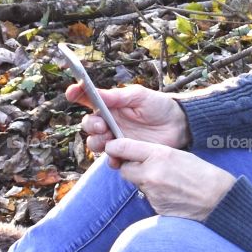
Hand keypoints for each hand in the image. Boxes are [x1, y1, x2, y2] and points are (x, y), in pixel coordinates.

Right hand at [67, 82, 189, 154]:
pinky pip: (110, 159)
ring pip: (95, 143)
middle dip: (91, 125)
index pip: (88, 99)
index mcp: (111, 105)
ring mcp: (116, 139)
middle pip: (88, 124)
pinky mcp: (125, 154)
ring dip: (98, 141)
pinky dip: (111, 159)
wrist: (179, 126)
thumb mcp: (140, 96)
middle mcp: (109, 122)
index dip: (76, 94)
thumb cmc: (160, 107)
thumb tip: (97, 93)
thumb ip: (118, 97)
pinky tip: (117, 156)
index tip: (71, 92)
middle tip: (103, 125)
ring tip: (110, 139)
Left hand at [103, 138, 235, 219]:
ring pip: (136, 184)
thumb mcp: (176, 154)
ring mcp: (152, 192)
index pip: (124, 148)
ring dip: (143, 182)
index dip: (116, 147)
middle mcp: (151, 173)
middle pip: (124, 169)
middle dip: (130, 168)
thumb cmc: (199, 173)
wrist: (216, 198)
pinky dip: (154, 195)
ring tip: (166, 181)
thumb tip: (131, 155)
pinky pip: (147, 197)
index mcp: (158, 155)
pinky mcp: (154, 206)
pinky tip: (170, 193)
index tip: (113, 147)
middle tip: (144, 167)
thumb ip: (152, 154)